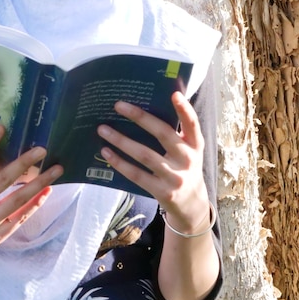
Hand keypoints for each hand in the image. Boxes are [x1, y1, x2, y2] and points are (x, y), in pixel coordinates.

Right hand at [0, 125, 62, 251]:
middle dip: (25, 163)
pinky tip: (46, 191)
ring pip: (18, 200)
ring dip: (40, 184)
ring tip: (56, 171)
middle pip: (3, 180)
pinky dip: (35, 204)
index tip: (1, 128)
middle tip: (42, 150)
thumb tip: (6, 151)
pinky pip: (20, 218)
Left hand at [97, 92, 210, 233]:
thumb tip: (150, 106)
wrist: (192, 206)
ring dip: (121, 140)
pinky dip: (120, 163)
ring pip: (145, 155)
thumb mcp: (189, 151)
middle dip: (140, 117)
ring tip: (103, 129)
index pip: (192, 124)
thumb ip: (177, 133)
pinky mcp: (162, 192)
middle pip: (163, 134)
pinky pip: (137, 175)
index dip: (185, 110)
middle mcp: (188, 159)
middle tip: (118, 105)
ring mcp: (175, 177)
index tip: (174, 94)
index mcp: (195, 145)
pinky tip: (106, 152)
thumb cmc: (184, 168)